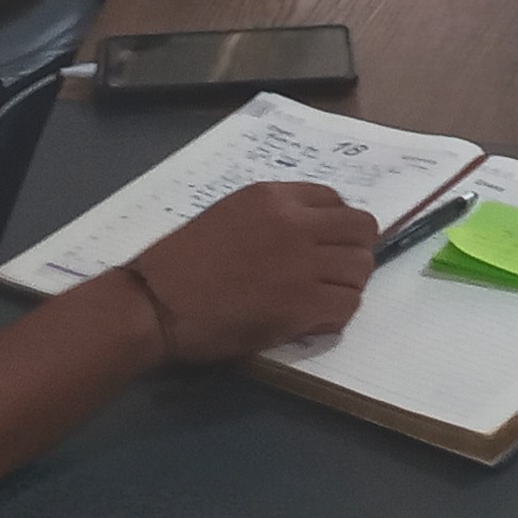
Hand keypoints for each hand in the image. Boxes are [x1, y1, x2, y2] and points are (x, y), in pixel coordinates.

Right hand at [127, 180, 378, 361]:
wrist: (156, 303)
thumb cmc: (180, 263)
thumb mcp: (230, 216)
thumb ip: (272, 217)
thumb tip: (308, 232)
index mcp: (274, 197)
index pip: (336, 200)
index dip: (335, 226)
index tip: (326, 244)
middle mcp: (296, 224)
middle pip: (362, 228)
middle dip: (355, 250)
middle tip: (334, 272)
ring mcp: (303, 265)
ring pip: (361, 269)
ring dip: (348, 284)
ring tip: (324, 297)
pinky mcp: (302, 305)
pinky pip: (347, 306)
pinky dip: (337, 314)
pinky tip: (315, 319)